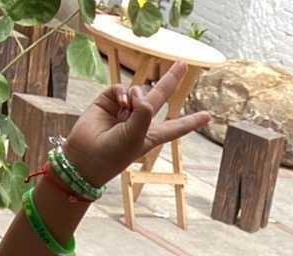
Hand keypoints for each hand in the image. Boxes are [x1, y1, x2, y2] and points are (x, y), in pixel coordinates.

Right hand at [62, 63, 210, 188]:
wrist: (84, 156)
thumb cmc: (113, 153)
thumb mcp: (136, 137)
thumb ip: (144, 113)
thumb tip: (140, 91)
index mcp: (152, 135)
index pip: (176, 127)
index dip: (191, 121)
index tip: (208, 116)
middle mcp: (140, 120)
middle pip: (161, 96)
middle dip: (171, 79)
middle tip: (184, 63)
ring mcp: (124, 109)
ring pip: (139, 90)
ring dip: (136, 97)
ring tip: (127, 111)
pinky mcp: (109, 101)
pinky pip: (122, 89)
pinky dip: (123, 93)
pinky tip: (121, 102)